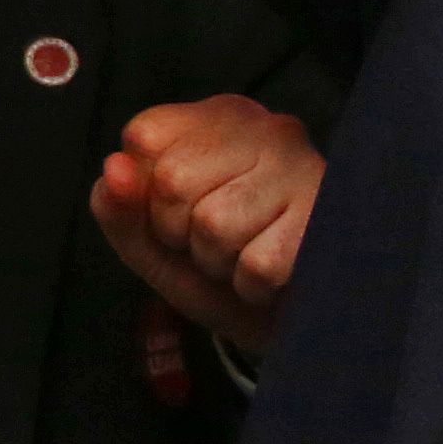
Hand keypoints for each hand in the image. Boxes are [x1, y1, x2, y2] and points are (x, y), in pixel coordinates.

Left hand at [91, 93, 321, 354]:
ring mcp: (304, 169)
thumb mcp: (148, 240)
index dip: (147, 196)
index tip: (177, 211)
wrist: (275, 325)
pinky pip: (257, 264)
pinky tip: (272, 274)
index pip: (144, 139)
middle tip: (213, 240)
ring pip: (215, 224)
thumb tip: (114, 168)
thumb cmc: (211, 265)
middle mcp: (264, 128)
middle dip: (180, 232)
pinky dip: (251, 286)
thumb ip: (117, 205)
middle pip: (174, 181)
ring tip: (244, 253)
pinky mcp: (328, 219)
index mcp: (214, 119)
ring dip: (218, 262)